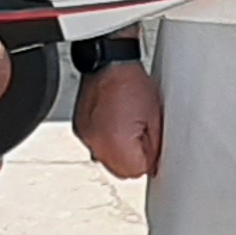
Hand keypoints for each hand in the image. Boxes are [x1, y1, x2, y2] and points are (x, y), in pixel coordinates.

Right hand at [75, 58, 161, 179]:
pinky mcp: (80, 129)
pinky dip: (106, 141)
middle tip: (141, 135)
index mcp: (116, 142)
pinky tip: (114, 123)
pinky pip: (97, 146)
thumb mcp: (155, 118)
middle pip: (120, 172)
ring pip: (107, 161)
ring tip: (126, 126)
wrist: (109, 62)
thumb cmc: (132, 83)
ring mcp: (86, 137)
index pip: (136, 172)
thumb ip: (155, 148)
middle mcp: (97, 143)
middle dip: (133, 159)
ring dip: (118, 151)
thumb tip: (153, 164)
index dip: (148, 161)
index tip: (152, 148)